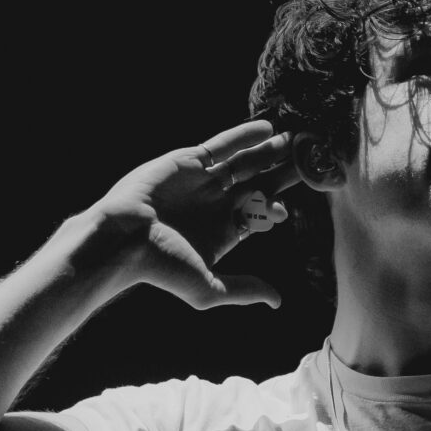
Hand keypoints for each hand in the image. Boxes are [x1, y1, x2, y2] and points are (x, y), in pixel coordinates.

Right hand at [84, 120, 299, 310]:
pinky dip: (243, 136)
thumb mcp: (209, 287)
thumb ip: (244, 290)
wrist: (123, 239)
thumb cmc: (161, 267)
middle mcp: (214, 204)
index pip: (257, 216)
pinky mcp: (189, 160)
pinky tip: (267, 128)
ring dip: (268, 152)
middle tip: (307, 162)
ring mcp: (203, 181)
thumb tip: (277, 301)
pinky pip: (222, 145)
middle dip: (281, 175)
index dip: (274, 209)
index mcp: (222, 231)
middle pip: (257, 185)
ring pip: (244, 162)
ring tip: (295, 140)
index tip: (288, 207)